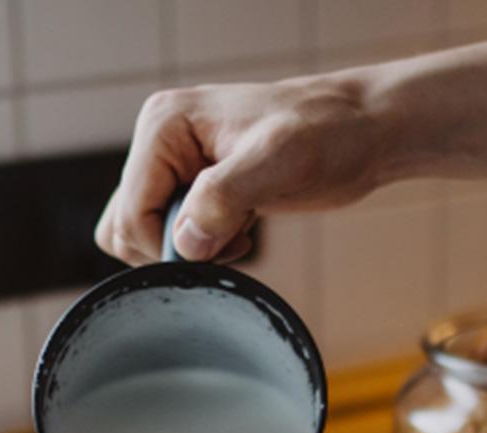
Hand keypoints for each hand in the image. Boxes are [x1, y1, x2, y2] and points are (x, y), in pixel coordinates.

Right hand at [95, 73, 389, 264]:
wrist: (360, 133)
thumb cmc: (325, 135)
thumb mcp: (277, 162)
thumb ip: (223, 198)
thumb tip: (185, 244)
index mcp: (164, 126)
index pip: (130, 213)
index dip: (168, 248)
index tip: (219, 247)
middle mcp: (161, 144)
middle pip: (126, 228)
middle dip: (174, 250)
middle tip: (227, 241)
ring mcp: (178, 168)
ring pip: (146, 235)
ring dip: (188, 253)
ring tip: (235, 236)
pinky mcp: (199, 189)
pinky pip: (176, 236)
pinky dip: (203, 249)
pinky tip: (241, 234)